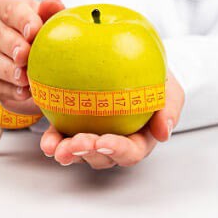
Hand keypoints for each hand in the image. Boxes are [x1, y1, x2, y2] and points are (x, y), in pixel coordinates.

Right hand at [0, 0, 64, 112]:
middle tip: (26, 56)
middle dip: (12, 46)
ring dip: (8, 71)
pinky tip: (21, 93)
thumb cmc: (37, 34)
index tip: (34, 31)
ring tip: (25, 78)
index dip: (23, 20)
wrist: (28, 61)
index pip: (11, 9)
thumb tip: (53, 4)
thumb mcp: (46, 19)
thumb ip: (51, 11)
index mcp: (4, 7)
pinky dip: (6, 90)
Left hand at [40, 73, 184, 168]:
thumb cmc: (156, 78)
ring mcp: (93, 135)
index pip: (130, 151)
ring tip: (54, 147)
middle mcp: (115, 142)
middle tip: (75, 144)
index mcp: (140, 138)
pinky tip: (46, 141)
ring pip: (79, 152)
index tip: (104, 140)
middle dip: (87, 153)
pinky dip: (53, 140)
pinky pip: (62, 137)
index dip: (117, 149)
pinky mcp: (74, 125)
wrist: (135, 61)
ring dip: (67, 152)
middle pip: (101, 156)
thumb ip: (170, 107)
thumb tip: (164, 133)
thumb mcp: (170, 88)